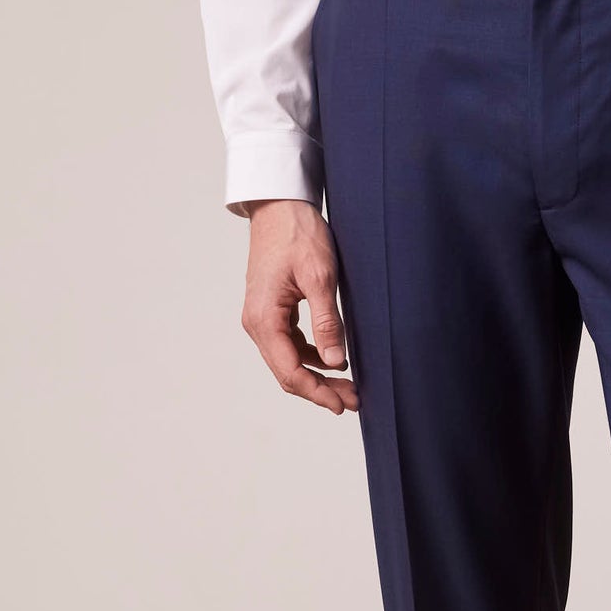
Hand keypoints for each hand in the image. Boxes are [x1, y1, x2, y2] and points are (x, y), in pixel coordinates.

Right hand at [241, 200, 356, 415]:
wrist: (280, 206)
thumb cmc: (299, 234)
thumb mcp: (320, 277)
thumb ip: (327, 322)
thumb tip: (336, 363)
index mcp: (264, 319)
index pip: (289, 371)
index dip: (317, 393)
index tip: (343, 405)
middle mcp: (257, 323)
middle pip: (287, 372)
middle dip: (320, 390)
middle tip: (354, 401)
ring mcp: (262, 318)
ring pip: (289, 361)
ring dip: (317, 376)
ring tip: (350, 386)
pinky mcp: (272, 311)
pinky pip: (290, 345)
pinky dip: (312, 358)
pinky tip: (335, 360)